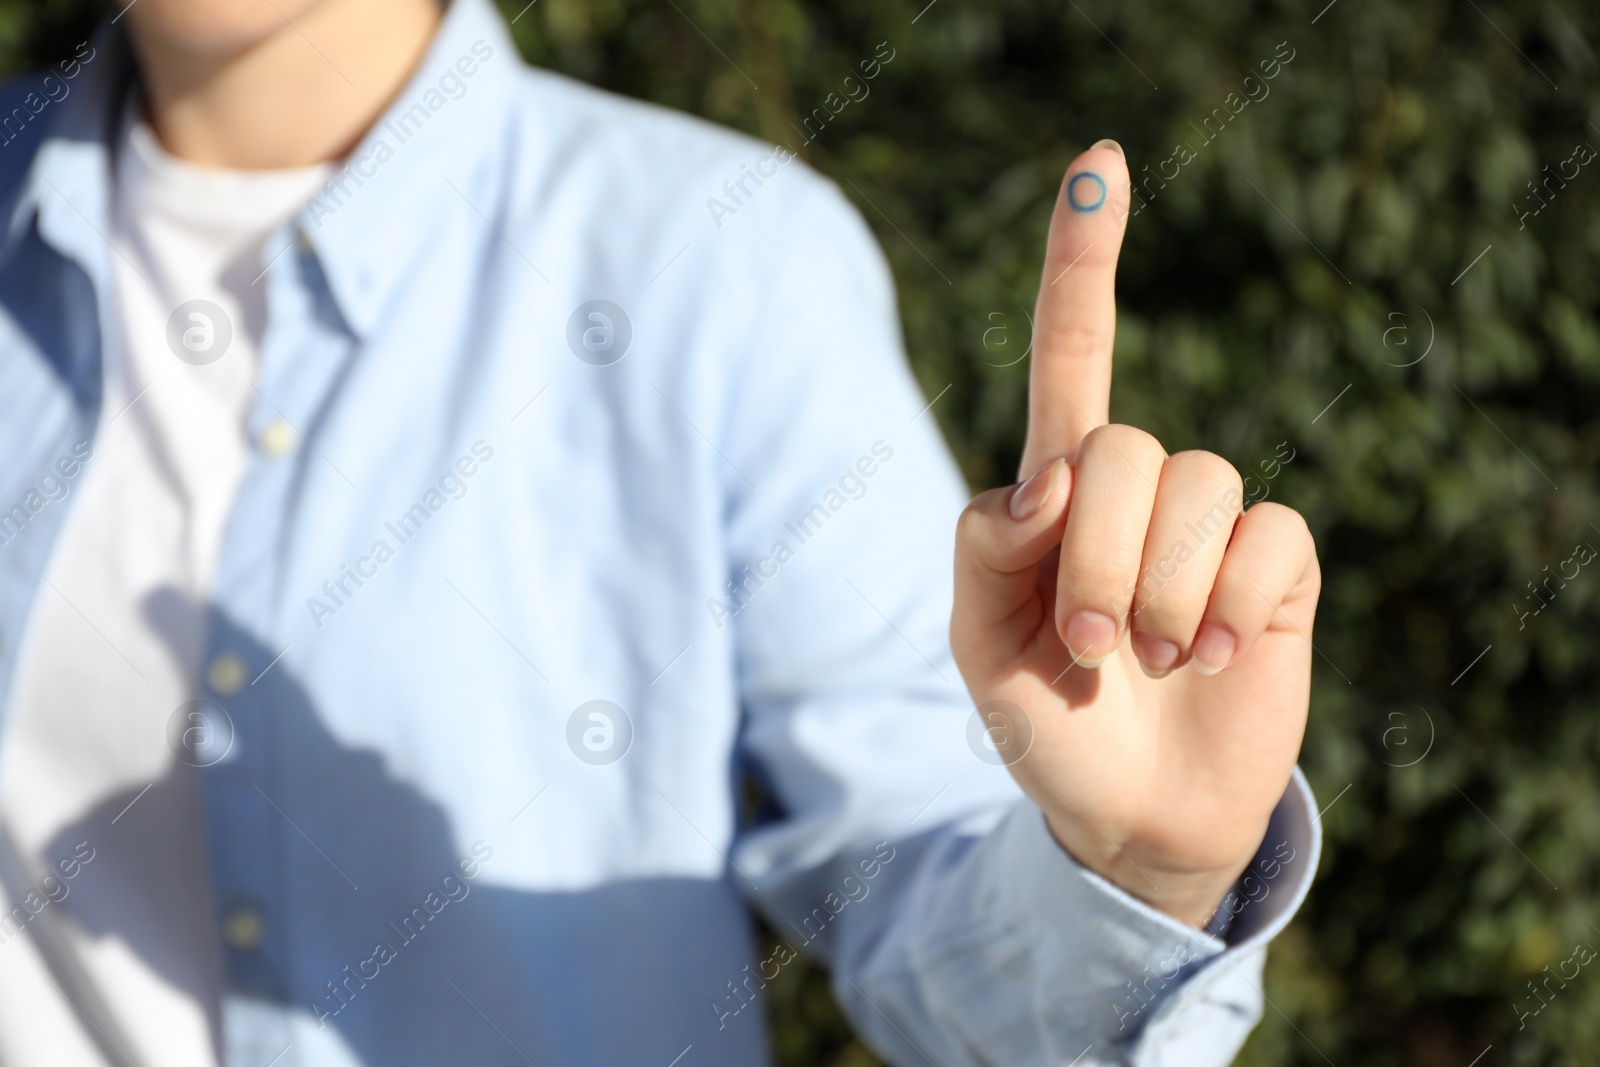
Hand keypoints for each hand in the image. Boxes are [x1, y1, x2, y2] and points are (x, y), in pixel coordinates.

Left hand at [950, 141, 1319, 928]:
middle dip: (1098, 560)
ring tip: (1154, 657)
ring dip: (1163, 592)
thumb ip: (984, 553)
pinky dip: (1231, 604)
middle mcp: (1137, 488)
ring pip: (1202, 486)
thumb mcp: (978, 648)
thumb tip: (1047, 479)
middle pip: (1125, 448)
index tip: (1097, 162)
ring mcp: (1213, 525)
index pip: (1070, 356)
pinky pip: (1272, 534)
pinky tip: (1215, 655)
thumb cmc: (1045, 721)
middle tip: (1093, 642)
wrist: (1127, 815)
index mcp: (1054, 492)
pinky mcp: (1279, 567)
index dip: (1080, 260)